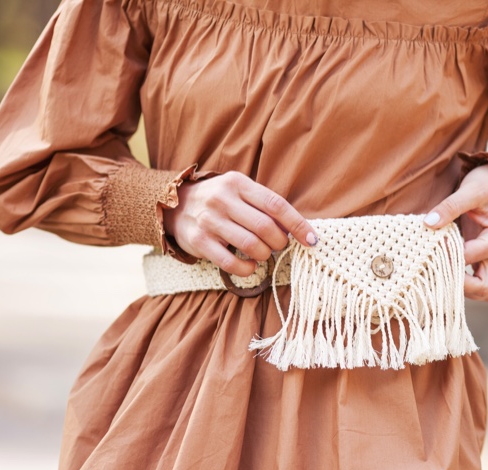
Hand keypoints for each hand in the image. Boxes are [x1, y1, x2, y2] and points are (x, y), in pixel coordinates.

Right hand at [163, 171, 317, 276]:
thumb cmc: (220, 201)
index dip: (298, 224)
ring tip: (264, 254)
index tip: (312, 240)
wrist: (175, 205)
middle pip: (265, 227)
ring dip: (265, 254)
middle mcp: (222, 199)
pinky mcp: (199, 241)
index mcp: (238, 183)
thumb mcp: (240, 192)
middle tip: (279, 245)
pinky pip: (231, 262)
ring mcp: (209, 220)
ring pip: (251, 245)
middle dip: (280, 242)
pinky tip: (251, 265)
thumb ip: (265, 205)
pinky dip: (248, 268)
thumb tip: (298, 228)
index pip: (276, 205)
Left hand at [424, 164, 487, 301]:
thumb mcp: (469, 190)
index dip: (445, 254)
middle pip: (487, 289)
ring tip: (439, 273)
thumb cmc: (487, 185)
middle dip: (460, 286)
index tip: (430, 244)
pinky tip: (443, 271)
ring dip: (463, 289)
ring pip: (486, 292)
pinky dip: (463, 285)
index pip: (468, 259)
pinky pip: (479, 284)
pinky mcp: (487, 262)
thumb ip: (450, 206)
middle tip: (437, 271)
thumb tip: (428, 223)